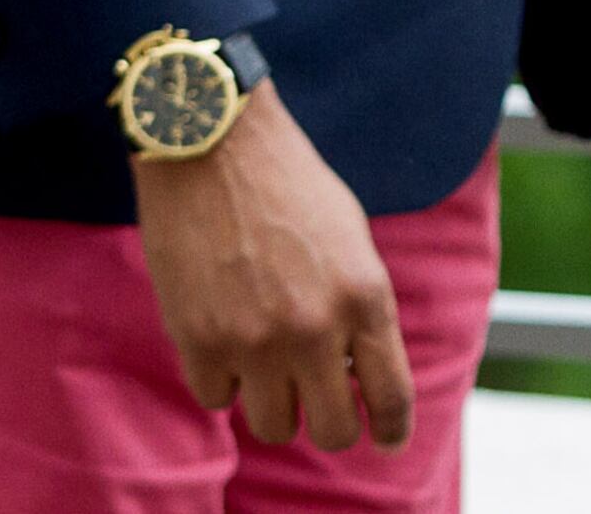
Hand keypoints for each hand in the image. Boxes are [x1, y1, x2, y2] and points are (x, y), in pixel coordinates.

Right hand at [133, 82, 411, 451]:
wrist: (214, 149)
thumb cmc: (290, 185)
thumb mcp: (351, 238)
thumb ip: (358, 305)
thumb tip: (354, 369)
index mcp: (365, 296)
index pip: (390, 395)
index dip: (392, 428)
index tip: (388, 441)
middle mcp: (315, 329)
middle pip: (333, 430)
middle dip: (333, 425)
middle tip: (323, 408)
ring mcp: (253, 341)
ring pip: (273, 426)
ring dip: (275, 404)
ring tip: (271, 366)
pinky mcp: (198, 342)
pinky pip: (217, 400)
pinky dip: (224, 381)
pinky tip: (226, 341)